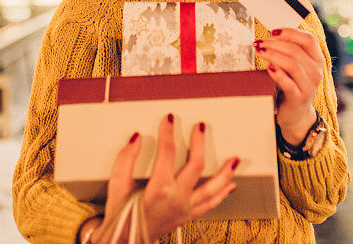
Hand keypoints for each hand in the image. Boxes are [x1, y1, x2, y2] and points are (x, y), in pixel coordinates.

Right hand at [96, 114, 238, 242]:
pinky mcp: (188, 216)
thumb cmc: (121, 215)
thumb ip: (126, 159)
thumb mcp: (117, 185)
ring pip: (212, 188)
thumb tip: (136, 139)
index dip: (168, 133)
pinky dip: (222, 194)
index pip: (167, 153)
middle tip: (200, 127)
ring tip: (234, 159)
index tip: (169, 120)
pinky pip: (210, 205)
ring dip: (225, 173)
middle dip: (199, 143)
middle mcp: (176, 199)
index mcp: (159, 189)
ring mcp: (185, 209)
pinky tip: (230, 186)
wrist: (125, 241)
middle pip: (196, 165)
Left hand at [254, 28, 323, 144]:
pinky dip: (278, 74)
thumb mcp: (294, 66)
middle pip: (296, 50)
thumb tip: (272, 35)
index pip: (308, 40)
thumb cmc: (292, 84)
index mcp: (317, 60)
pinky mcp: (299, 98)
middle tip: (259, 42)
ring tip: (260, 51)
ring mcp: (309, 86)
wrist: (296, 114)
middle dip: (275, 44)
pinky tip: (268, 68)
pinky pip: (289, 84)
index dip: (291, 32)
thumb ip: (289, 51)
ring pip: (292, 64)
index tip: (273, 31)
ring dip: (273, 55)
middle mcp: (316, 72)